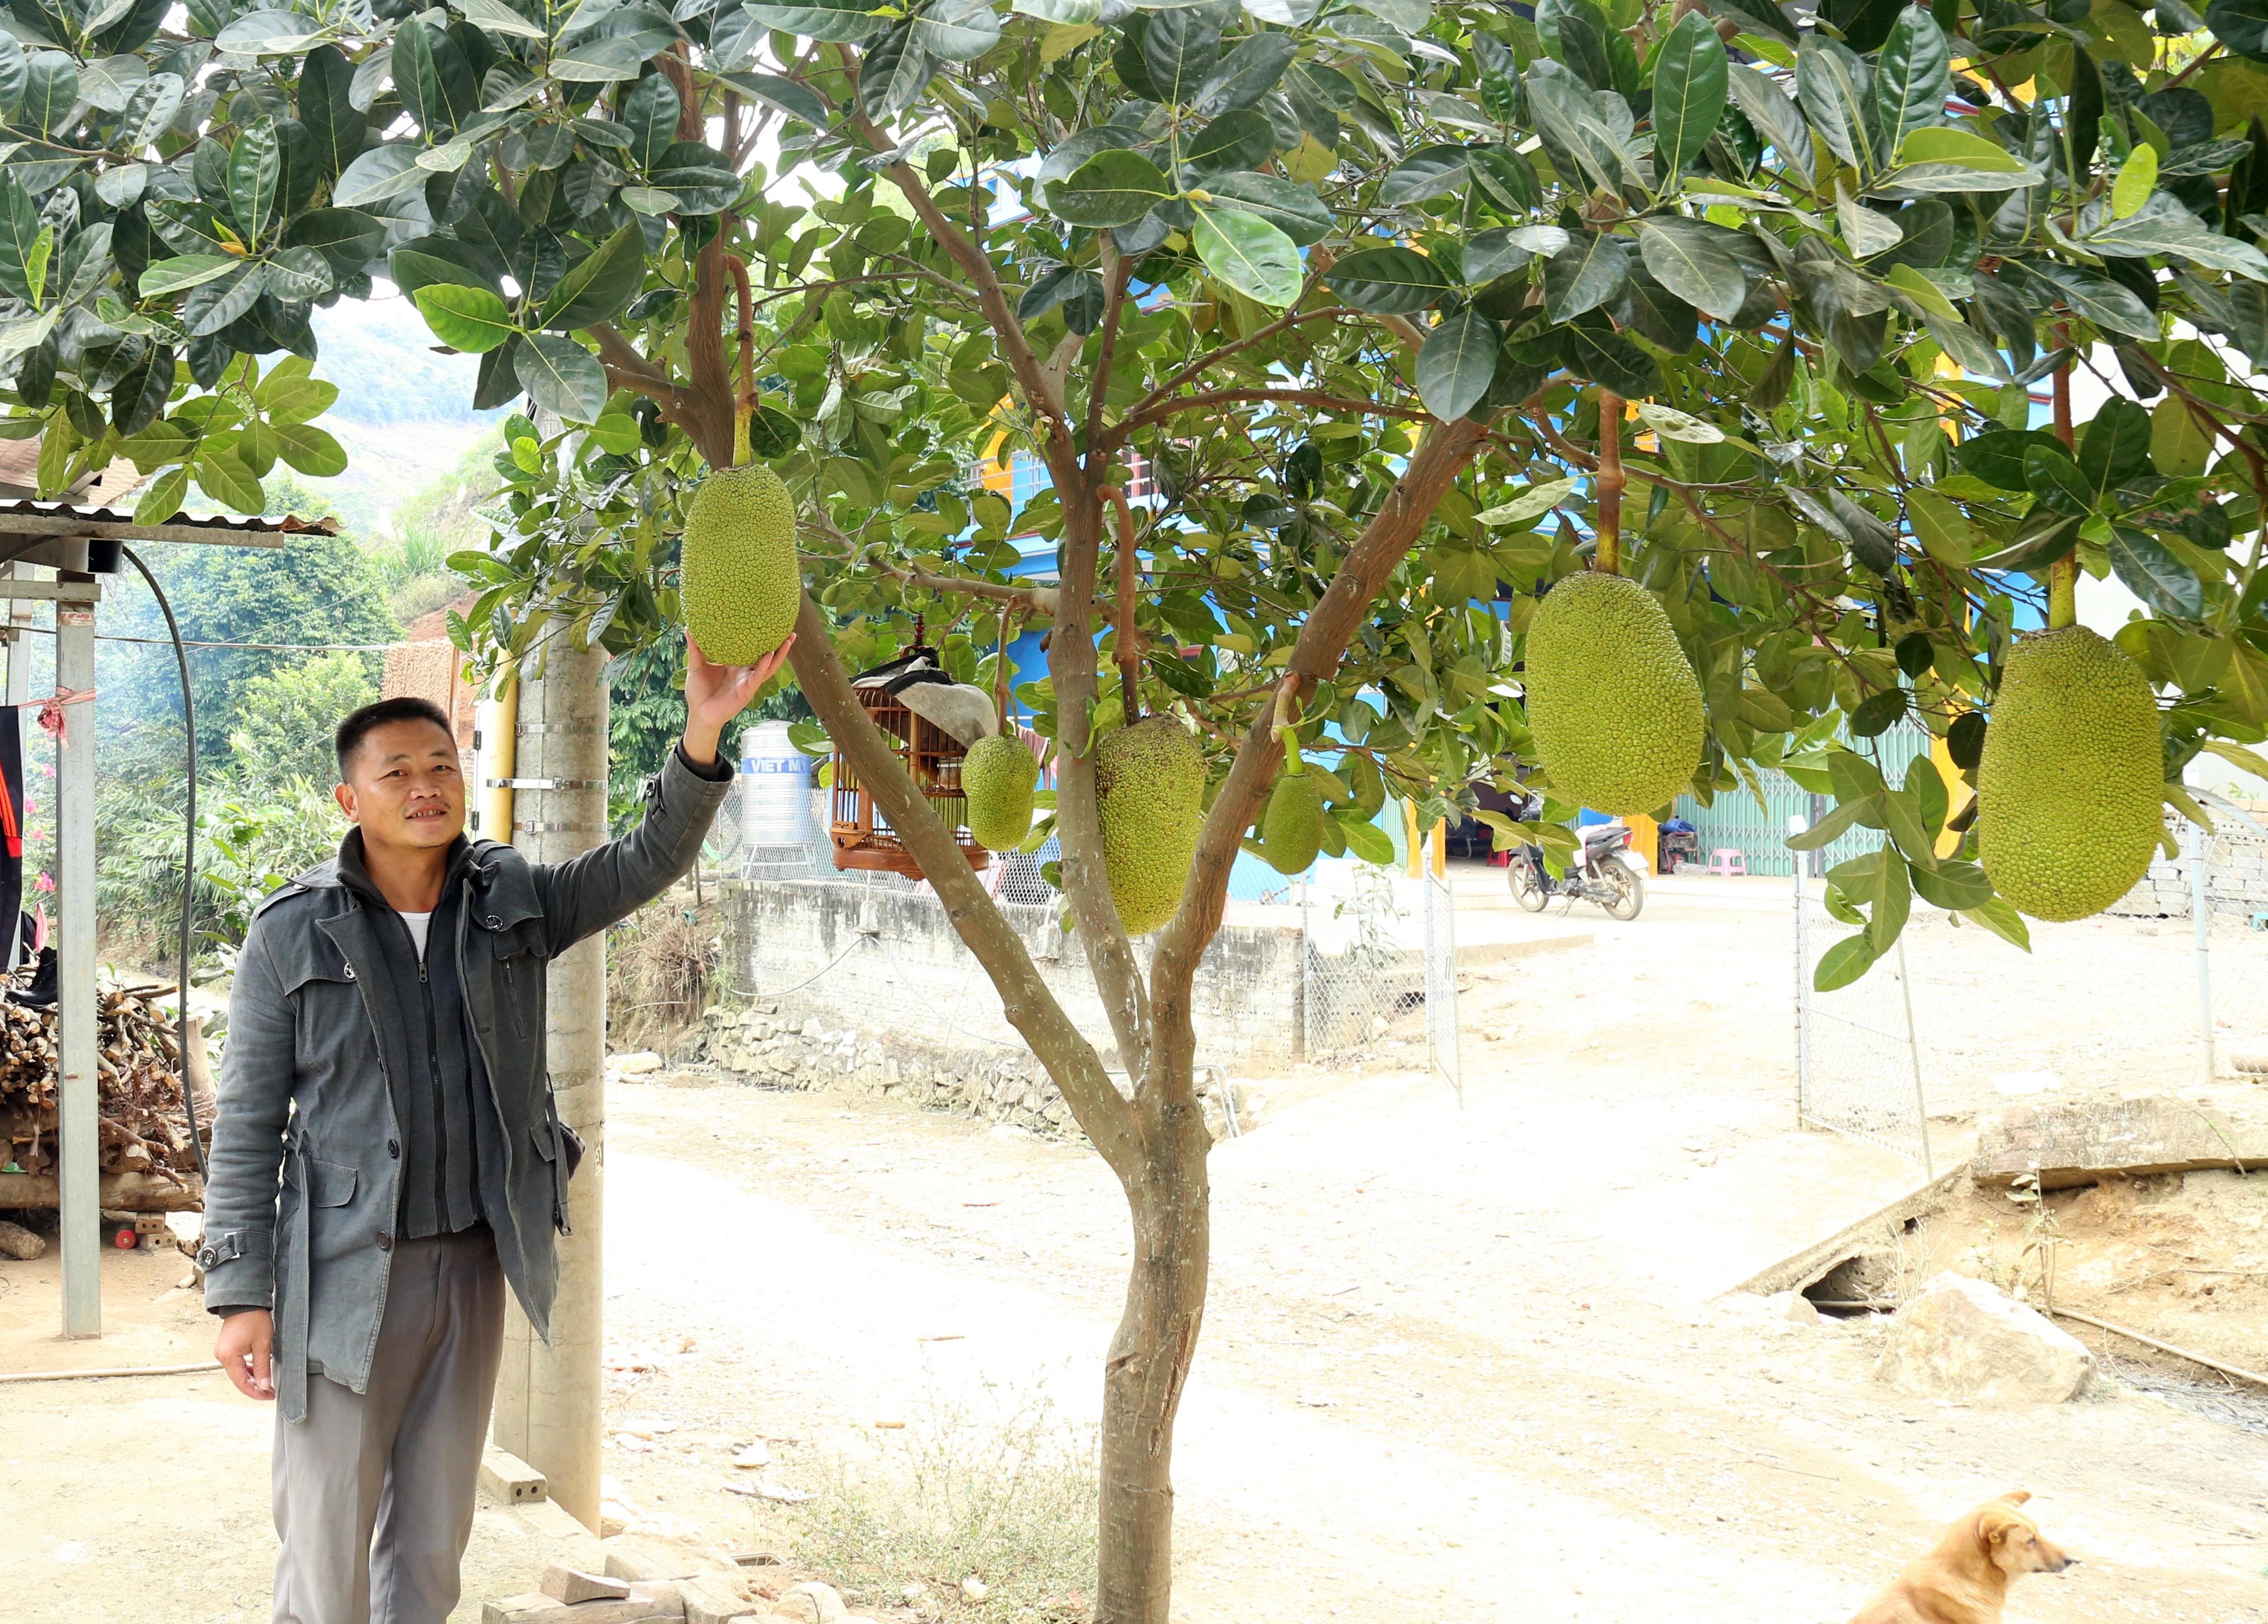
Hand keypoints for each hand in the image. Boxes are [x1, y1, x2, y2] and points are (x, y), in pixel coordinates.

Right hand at [216, 1309, 274, 1400]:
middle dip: (255, 1387)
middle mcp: (222, 1356)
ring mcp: (223, 1352)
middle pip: (238, 1379)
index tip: (268, 1396)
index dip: (255, 1392)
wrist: (245, 1301)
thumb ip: (262, 1367)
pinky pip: (238, 1363)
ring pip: (238, 1372)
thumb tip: (264, 1386)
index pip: (241, 1382)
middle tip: (271, 1393)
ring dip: (252, 1379)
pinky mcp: (227, 1348)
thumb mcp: (263, 1344)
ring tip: (268, 1385)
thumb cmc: (254, 1319)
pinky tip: (259, 1373)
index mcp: (228, 1357)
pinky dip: (248, 1369)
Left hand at [682, 634, 797, 765]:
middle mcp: (745, 672)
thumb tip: (689, 627)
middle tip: (789, 631)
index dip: (761, 639)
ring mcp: (748, 681)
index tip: (768, 624)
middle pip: (767, 657)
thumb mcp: (696, 666)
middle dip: (780, 645)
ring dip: (780, 654)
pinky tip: (769, 655)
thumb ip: (695, 648)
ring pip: (769, 666)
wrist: (699, 713)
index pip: (752, 650)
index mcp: (736, 665)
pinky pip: (758, 677)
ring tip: (789, 640)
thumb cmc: (698, 692)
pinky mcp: (747, 691)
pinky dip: (764, 666)